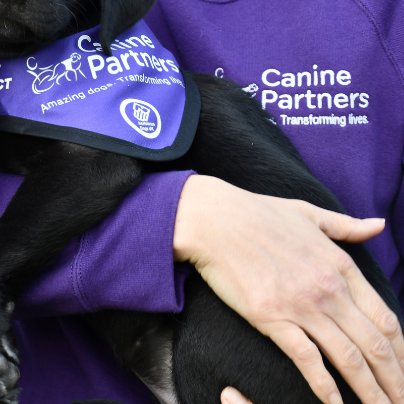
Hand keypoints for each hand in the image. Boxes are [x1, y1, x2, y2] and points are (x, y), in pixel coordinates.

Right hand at [173, 175, 403, 403]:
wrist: (213, 219)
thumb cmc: (256, 213)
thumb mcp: (309, 214)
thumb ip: (346, 226)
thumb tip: (378, 224)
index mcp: (340, 265)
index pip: (385, 318)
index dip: (402, 351)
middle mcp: (329, 289)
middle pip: (376, 345)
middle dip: (395, 380)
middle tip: (402, 403)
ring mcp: (302, 305)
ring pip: (349, 358)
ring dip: (371, 391)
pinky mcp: (272, 317)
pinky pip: (307, 360)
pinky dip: (325, 387)